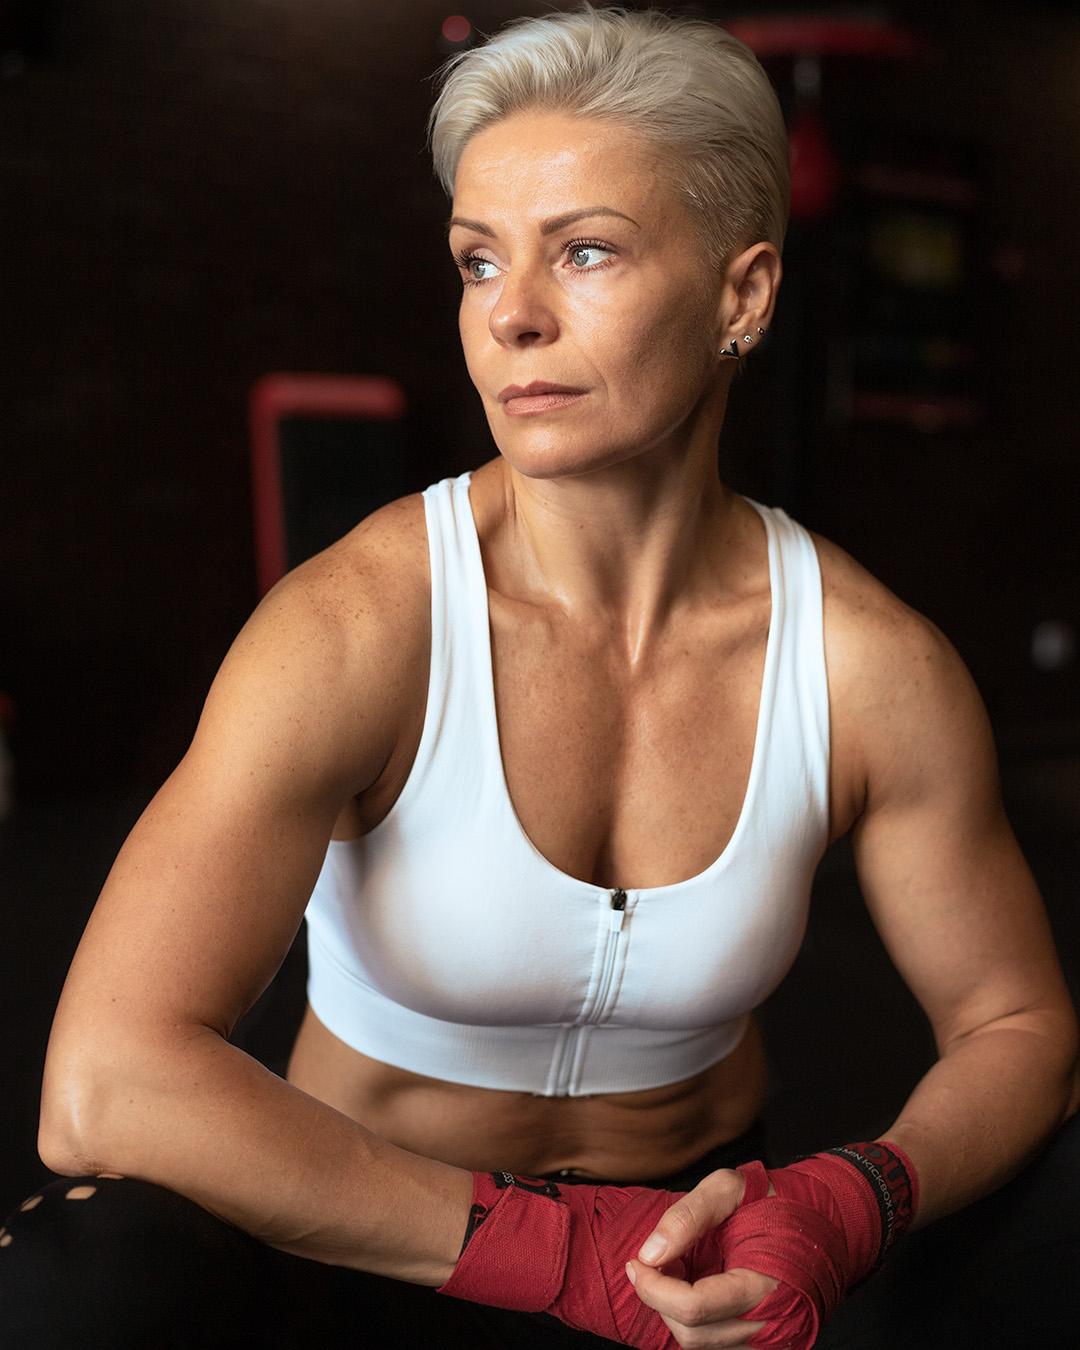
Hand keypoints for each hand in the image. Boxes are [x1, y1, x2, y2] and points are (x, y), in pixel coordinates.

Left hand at [626, 1144, 917, 1348]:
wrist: (823, 1221)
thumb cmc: (775, 1201)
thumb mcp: (728, 1188)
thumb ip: (687, 1216)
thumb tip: (649, 1253)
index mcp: (765, 1287)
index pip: (694, 1308)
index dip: (654, 1288)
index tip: (636, 1261)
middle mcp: (769, 1325)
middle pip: (692, 1335)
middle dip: (658, 1300)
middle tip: (648, 1263)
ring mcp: (768, 1339)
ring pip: (701, 1345)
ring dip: (673, 1312)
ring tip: (671, 1272)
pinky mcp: (763, 1342)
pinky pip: (715, 1344)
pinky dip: (692, 1321)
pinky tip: (689, 1288)